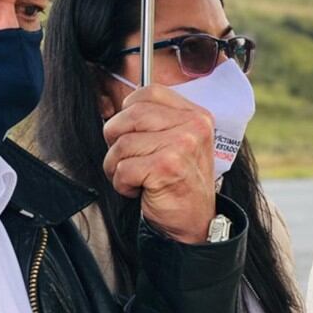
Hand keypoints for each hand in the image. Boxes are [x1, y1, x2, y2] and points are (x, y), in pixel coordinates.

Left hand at [103, 84, 216, 243]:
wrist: (195, 221)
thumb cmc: (181, 182)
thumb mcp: (181, 142)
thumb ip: (159, 121)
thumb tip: (119, 108)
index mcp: (197, 116)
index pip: (150, 92)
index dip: (129, 110)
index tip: (130, 130)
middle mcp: (193, 126)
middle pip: (131, 115)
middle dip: (116, 138)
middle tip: (125, 157)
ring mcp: (181, 145)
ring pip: (122, 143)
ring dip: (117, 166)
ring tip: (133, 177)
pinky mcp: (166, 167)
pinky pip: (123, 168)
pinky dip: (122, 183)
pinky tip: (138, 189)